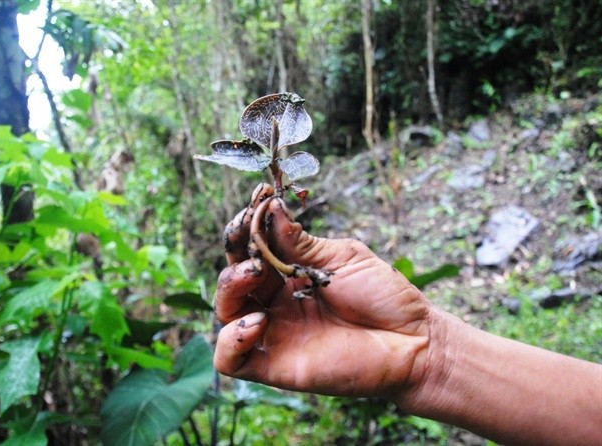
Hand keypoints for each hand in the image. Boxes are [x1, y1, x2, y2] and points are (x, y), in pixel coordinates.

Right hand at [214, 183, 433, 400]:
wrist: (413, 341)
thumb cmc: (383, 297)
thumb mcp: (341, 258)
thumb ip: (301, 242)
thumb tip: (268, 208)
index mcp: (290, 275)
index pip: (251, 251)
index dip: (246, 230)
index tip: (254, 206)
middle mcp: (276, 303)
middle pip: (232, 278)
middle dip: (236, 254)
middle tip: (252, 243)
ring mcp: (274, 334)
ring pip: (225, 313)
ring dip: (229, 289)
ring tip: (254, 274)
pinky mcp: (275, 366)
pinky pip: (231, 360)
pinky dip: (231, 340)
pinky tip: (257, 321)